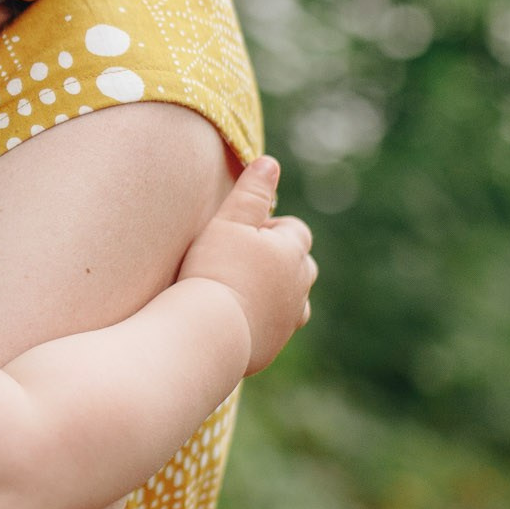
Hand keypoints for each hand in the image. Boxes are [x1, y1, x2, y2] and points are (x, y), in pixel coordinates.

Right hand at [177, 156, 315, 375]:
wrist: (207, 330)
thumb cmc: (214, 270)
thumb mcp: (229, 221)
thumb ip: (251, 192)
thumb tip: (270, 163)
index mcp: (291, 252)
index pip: (295, 230)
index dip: (270, 227)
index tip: (241, 233)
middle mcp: (299, 286)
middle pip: (302, 264)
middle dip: (279, 258)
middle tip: (240, 259)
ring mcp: (289, 319)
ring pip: (296, 299)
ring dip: (277, 291)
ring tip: (242, 289)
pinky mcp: (273, 345)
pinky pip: (277, 327)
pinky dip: (265, 319)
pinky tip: (237, 316)